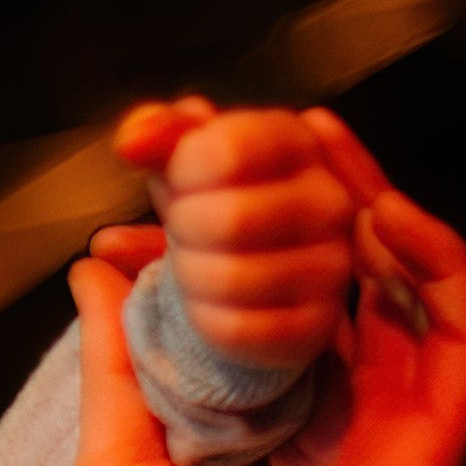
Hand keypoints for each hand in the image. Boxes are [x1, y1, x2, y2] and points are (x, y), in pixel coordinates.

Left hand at [70, 118, 465, 465]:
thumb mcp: (110, 461)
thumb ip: (115, 360)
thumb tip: (95, 265)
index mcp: (243, 400)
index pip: (246, 274)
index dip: (218, 206)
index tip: (162, 148)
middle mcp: (317, 395)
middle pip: (325, 257)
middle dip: (288, 179)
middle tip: (237, 118)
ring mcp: (380, 413)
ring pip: (401, 274)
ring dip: (364, 195)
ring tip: (312, 137)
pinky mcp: (432, 438)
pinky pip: (463, 333)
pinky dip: (435, 264)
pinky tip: (381, 215)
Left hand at [114, 98, 359, 370]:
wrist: (230, 289)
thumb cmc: (206, 208)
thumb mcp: (183, 162)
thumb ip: (163, 137)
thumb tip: (133, 141)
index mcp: (296, 144)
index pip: (229, 147)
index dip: (183, 168)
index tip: (180, 178)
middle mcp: (329, 202)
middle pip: (228, 218)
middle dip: (183, 229)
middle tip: (187, 230)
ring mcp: (331, 267)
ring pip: (228, 278)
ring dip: (190, 276)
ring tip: (198, 266)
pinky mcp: (315, 325)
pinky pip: (235, 327)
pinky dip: (203, 319)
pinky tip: (210, 306)